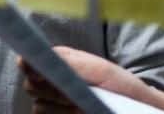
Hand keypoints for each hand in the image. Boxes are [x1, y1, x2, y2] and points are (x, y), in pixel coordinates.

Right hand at [20, 47, 155, 112]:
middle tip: (74, 96)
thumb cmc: (120, 85)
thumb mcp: (99, 69)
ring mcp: (53, 102)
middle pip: (31, 86)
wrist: (135, 107)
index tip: (38, 72)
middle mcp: (51, 80)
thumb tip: (41, 55)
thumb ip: (69, 62)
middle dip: (53, 92)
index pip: (29, 60)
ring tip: (82, 108)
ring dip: (60, 109)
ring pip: (39, 107)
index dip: (28, 65)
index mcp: (59, 61)